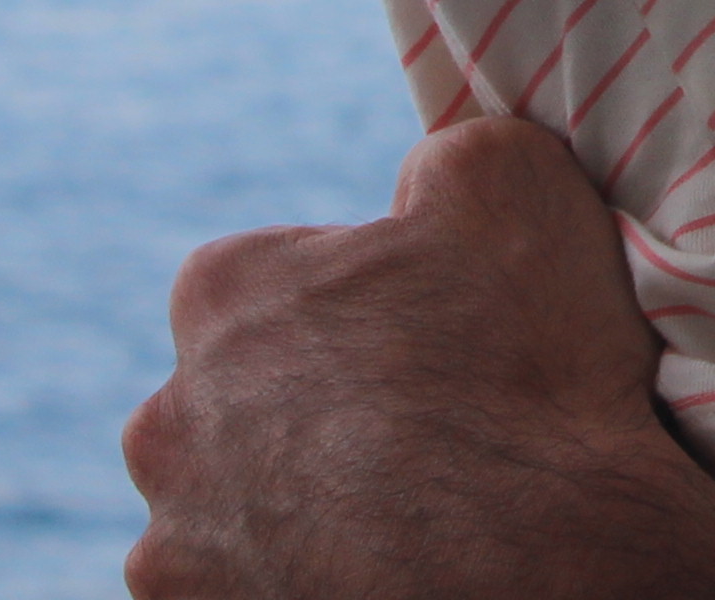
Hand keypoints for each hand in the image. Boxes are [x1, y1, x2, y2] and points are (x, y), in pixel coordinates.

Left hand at [123, 117, 714, 599]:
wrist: (547, 562)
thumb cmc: (526, 364)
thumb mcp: (510, 176)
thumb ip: (441, 157)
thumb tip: (423, 184)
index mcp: (220, 292)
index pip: (279, 277)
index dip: (365, 302)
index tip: (433, 335)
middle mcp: (166, 419)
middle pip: (244, 396)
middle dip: (315, 406)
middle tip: (424, 430)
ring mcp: (176, 542)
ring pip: (235, 505)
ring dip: (295, 502)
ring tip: (405, 514)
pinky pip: (245, 589)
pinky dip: (299, 579)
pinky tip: (381, 568)